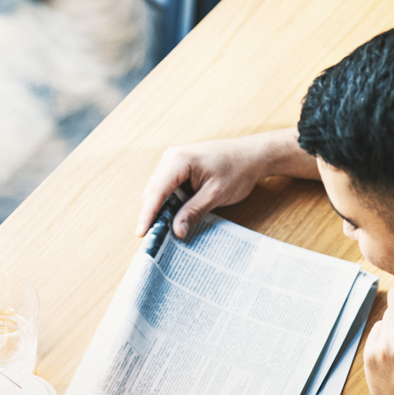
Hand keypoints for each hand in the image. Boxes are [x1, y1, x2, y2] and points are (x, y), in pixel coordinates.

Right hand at [136, 129, 317, 238]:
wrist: (252, 156)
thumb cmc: (237, 170)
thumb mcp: (215, 195)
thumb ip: (192, 212)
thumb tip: (176, 231)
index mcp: (178, 161)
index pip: (156, 192)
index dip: (147, 215)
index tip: (141, 233)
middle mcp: (171, 158)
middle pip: (153, 192)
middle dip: (152, 215)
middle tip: (153, 238)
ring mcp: (174, 162)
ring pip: (158, 192)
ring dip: (161, 210)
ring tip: (163, 230)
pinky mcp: (179, 169)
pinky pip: (168, 189)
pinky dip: (169, 204)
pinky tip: (174, 217)